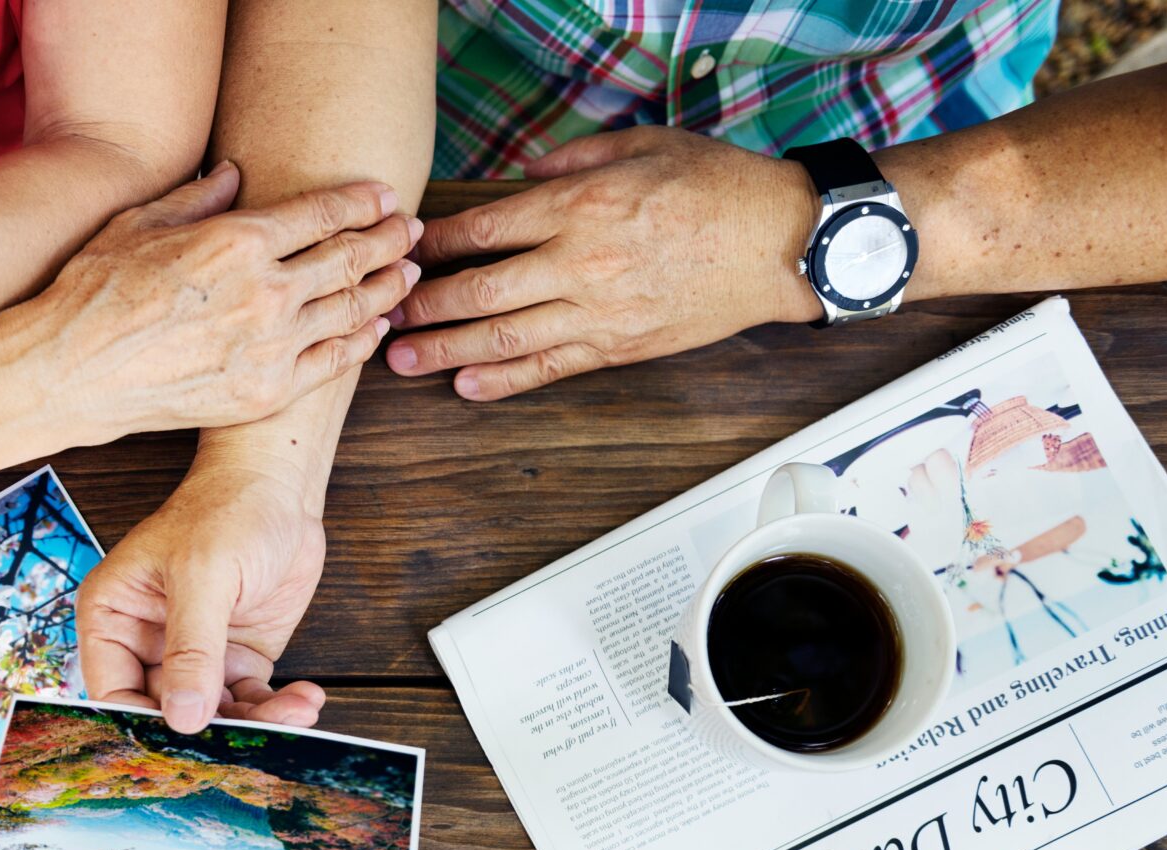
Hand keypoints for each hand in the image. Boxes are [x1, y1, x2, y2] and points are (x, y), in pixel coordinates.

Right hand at [13, 161, 420, 442]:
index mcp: (237, 240)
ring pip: (352, 310)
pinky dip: (361, 342)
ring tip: (407, 275)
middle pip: (350, 258)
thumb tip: (232, 175)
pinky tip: (373, 327)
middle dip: (388, 241)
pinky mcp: (264, 393)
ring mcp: (270, 347)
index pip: (323, 212)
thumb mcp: (139, 224)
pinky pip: (333, 364)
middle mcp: (266, 292)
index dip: (362, 202)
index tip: (383, 197)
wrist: (69, 373)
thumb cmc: (92, 293)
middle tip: (410, 231)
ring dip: (388, 289)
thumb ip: (196, 198)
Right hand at [78, 461, 327, 733]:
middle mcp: (147, 643)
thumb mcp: (203, 576)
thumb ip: (191, 649)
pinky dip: (277, 709)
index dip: (143, 723)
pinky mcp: (236, 657)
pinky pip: (249, 701)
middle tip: (252, 740)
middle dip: (211, 729)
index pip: (113, 691)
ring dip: (255, 722)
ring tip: (297, 713)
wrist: (280, 487)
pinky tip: (305, 700)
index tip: (185, 741)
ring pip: (212, 713)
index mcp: (112, 618)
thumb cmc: (226, 510)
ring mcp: (195, 654)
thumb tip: (183, 717)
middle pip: (166, 711)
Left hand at [385, 127, 820, 399]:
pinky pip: (550, 369)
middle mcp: (581, 263)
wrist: (781, 242)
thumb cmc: (718, 187)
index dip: (435, 243)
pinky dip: (503, 381)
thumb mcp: (644, 145)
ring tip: (403, 359)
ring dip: (445, 351)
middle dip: (424, 305)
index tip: (405, 250)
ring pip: (504, 339)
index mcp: (582, 206)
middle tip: (384, 313)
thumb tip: (526, 171)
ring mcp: (598, 312)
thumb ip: (576, 158)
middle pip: (481, 291)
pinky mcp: (619, 347)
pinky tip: (467, 387)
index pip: (485, 229)